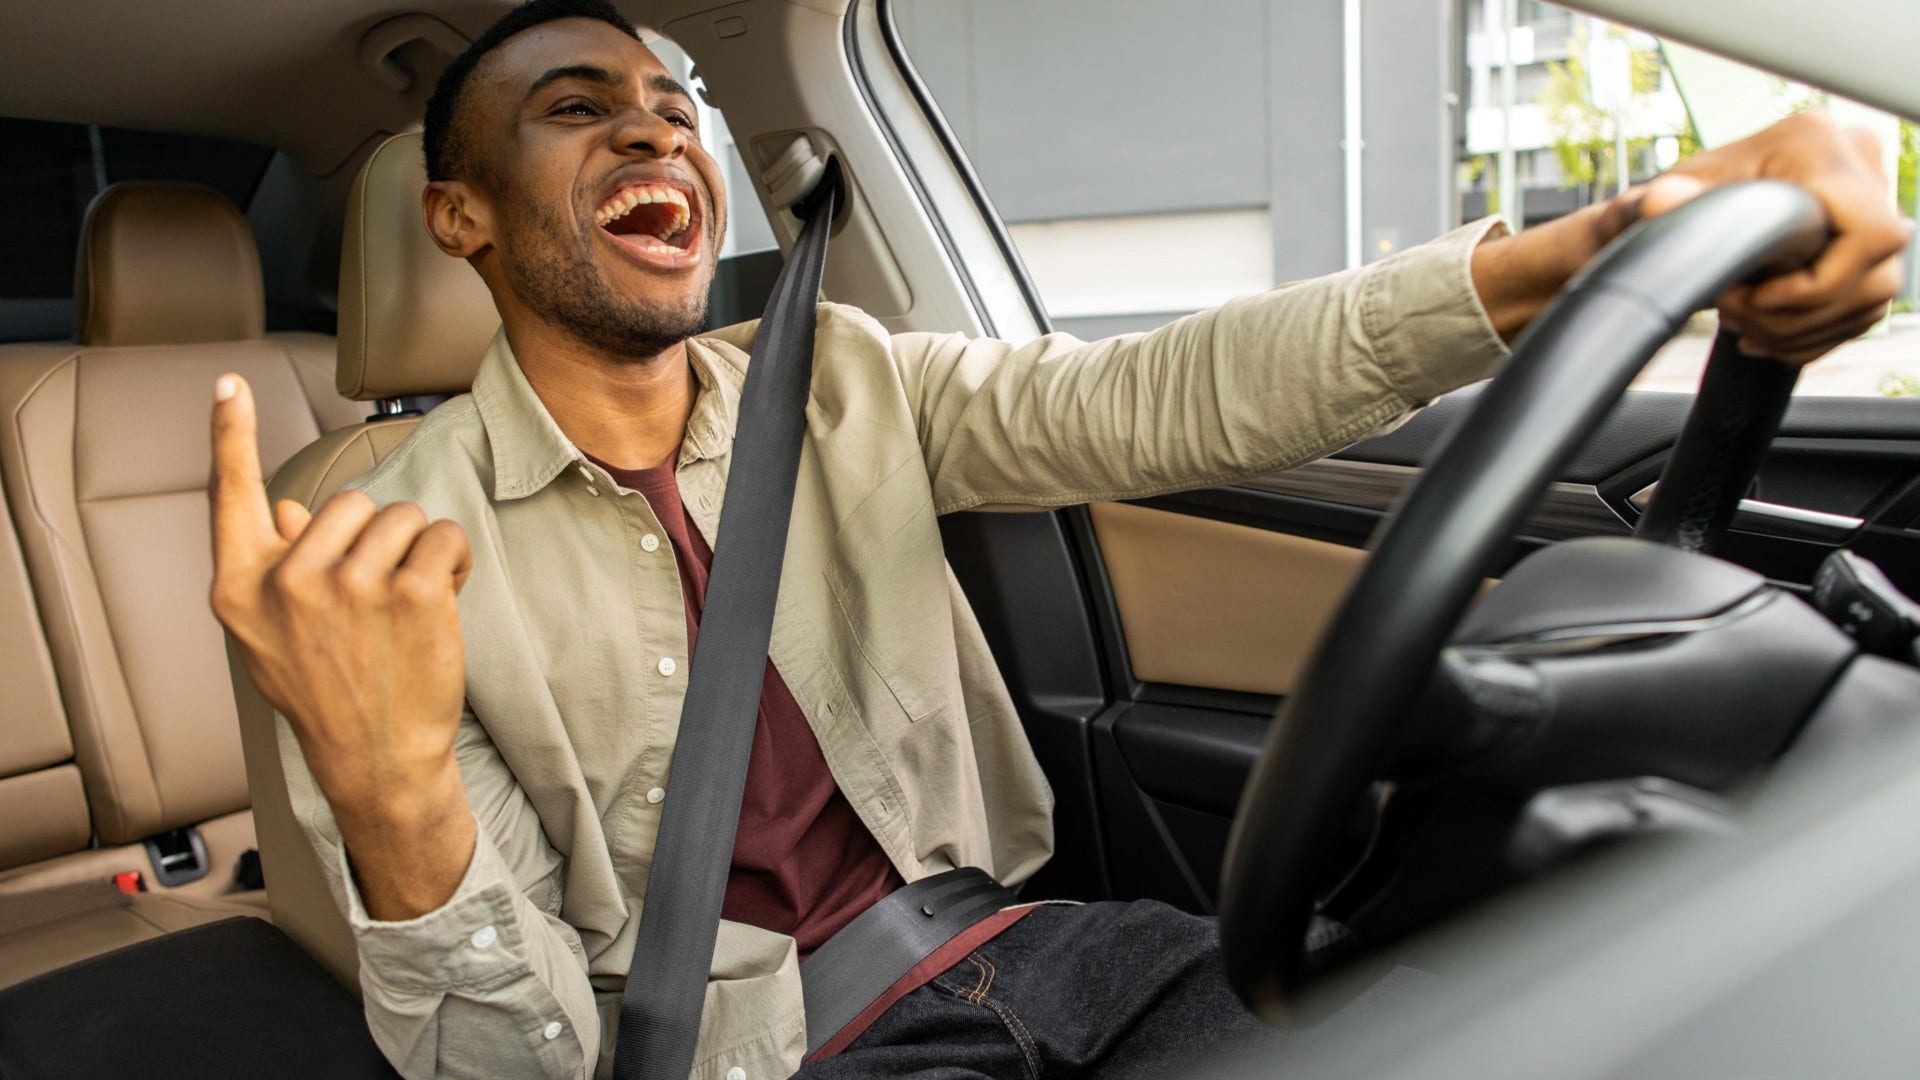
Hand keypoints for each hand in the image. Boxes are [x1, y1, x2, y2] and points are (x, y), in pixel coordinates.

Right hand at [209, 373, 475, 916]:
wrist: (379, 759)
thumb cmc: (329, 693)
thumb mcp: (273, 637)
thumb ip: (271, 568)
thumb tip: (279, 505)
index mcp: (243, 588)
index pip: (230, 495)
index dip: (228, 434)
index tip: (228, 383)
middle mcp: (289, 581)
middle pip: (348, 502)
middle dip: (375, 539)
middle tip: (377, 598)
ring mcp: (351, 586)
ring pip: (400, 517)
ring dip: (417, 551)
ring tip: (408, 605)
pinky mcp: (413, 592)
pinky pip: (442, 535)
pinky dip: (454, 559)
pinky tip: (443, 600)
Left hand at [1474, 111, 1911, 362]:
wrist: (1668, 221)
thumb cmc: (1665, 208)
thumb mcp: (1654, 203)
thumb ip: (1656, 202)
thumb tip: (1660, 201)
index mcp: (1815, 143)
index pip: (1868, 233)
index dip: (1815, 284)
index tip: (1752, 297)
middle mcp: (1856, 164)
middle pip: (1874, 275)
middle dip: (1799, 315)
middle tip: (1736, 313)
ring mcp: (1868, 206)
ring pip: (1871, 299)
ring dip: (1801, 330)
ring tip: (1742, 322)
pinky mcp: (1865, 248)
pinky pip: (1864, 311)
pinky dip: (1810, 335)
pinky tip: (1763, 332)